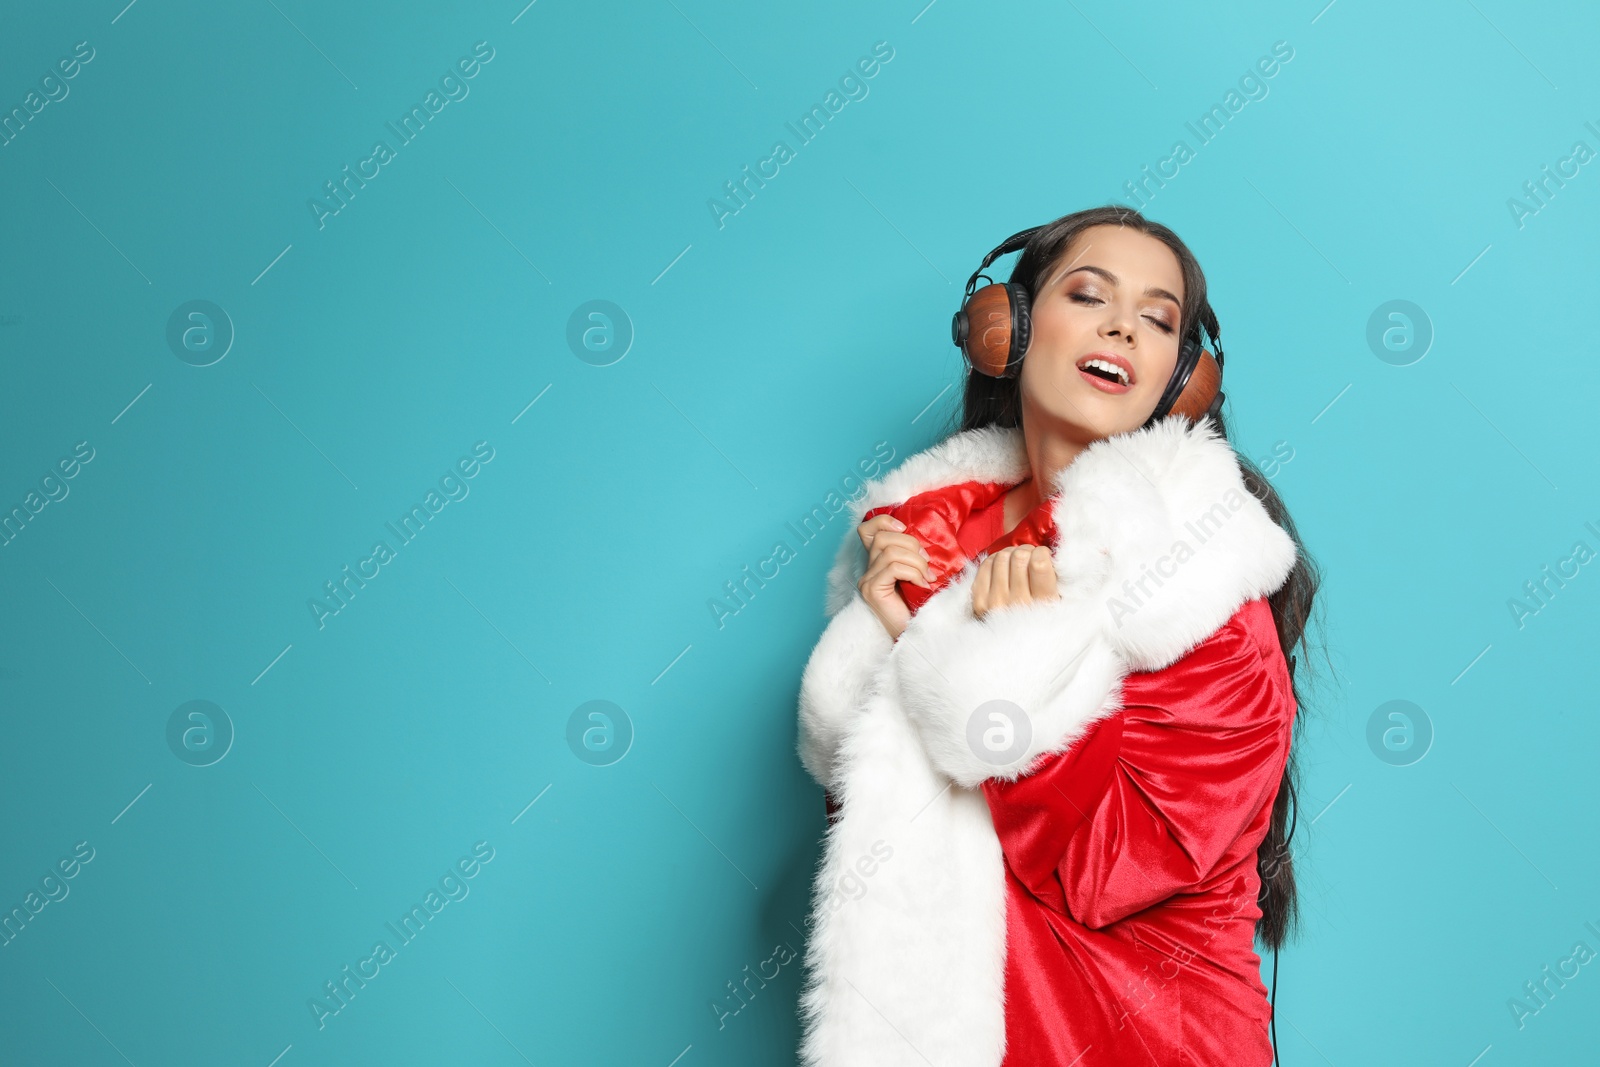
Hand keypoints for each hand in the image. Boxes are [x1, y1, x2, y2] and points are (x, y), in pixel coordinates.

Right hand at [855, 513, 929, 639]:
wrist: (917, 635)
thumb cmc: (920, 605)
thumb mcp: (918, 572)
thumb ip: (914, 554)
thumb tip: (924, 536)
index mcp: (877, 562)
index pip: (868, 529)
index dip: (885, 521)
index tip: (905, 530)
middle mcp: (868, 570)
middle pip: (883, 538)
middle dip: (912, 545)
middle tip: (927, 564)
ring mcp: (868, 580)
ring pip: (890, 552)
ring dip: (916, 562)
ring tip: (927, 578)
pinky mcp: (872, 590)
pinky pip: (893, 568)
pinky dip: (913, 573)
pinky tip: (922, 585)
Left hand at [972, 544, 1058, 618]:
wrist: (1014, 648)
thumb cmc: (1042, 619)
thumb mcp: (1060, 603)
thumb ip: (1056, 579)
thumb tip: (1048, 552)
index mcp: (1044, 604)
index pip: (1038, 563)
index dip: (1041, 552)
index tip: (1042, 556)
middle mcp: (1018, 604)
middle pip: (1019, 556)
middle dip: (1026, 551)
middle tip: (1029, 556)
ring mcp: (996, 603)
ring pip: (1001, 557)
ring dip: (1010, 554)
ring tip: (1015, 562)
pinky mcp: (979, 602)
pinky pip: (986, 565)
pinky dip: (995, 560)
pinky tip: (1002, 568)